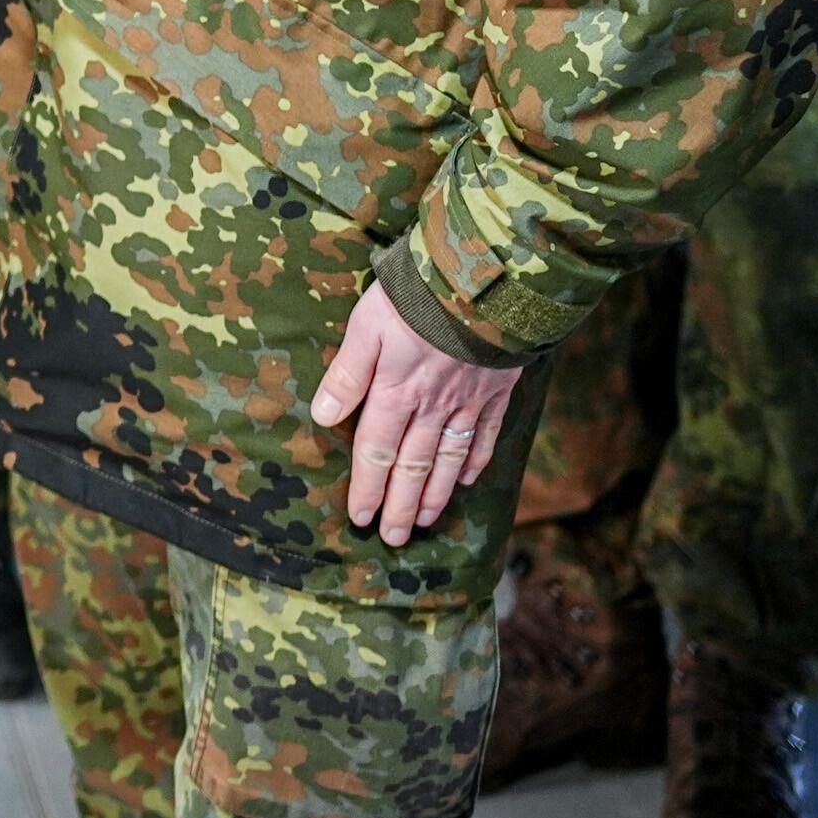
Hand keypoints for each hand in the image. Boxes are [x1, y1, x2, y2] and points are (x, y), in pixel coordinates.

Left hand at [309, 282, 522, 547]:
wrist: (484, 280)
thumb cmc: (415, 298)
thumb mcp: (365, 326)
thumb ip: (346, 373)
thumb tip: (321, 416)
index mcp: (395, 392)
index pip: (375, 451)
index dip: (366, 487)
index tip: (360, 518)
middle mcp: (432, 406)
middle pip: (413, 466)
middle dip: (400, 505)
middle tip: (392, 538)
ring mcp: (468, 401)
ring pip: (449, 458)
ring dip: (436, 493)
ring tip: (424, 521)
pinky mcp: (496, 389)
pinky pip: (486, 434)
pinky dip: (476, 460)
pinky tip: (469, 479)